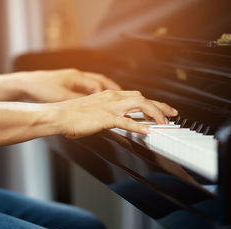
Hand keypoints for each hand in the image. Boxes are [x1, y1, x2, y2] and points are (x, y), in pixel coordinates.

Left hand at [23, 69, 120, 102]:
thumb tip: (90, 105)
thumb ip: (77, 100)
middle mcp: (76, 76)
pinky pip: (86, 88)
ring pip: (94, 83)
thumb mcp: (60, 96)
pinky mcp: (67, 85)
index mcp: (76, 77)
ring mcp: (72, 80)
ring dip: (105, 90)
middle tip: (126, 95)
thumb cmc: (41, 87)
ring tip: (115, 97)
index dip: (107, 94)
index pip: (98, 85)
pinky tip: (95, 101)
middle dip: (114, 88)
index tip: (113, 102)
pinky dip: (93, 93)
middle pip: (100, 80)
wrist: (26, 84)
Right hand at [52, 90, 177, 137]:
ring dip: (155, 114)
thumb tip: (116, 120)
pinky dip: (139, 126)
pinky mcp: (105, 118)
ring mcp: (109, 107)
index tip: (161, 109)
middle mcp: (112, 97)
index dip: (151, 102)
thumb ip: (106, 113)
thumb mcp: (92, 110)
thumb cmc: (71, 115)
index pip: (136, 96)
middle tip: (172, 114)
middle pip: (143, 98)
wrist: (58, 115)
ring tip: (164, 123)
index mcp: (108, 95)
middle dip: (160, 106)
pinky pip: (127, 121)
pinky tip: (148, 131)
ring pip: (140, 105)